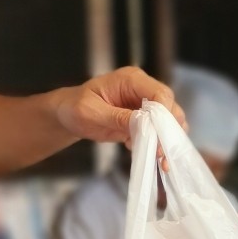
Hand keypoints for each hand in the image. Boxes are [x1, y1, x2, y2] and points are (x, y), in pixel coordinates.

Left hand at [55, 68, 185, 144]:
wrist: (68, 115)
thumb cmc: (75, 108)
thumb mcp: (91, 112)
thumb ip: (116, 117)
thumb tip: (142, 123)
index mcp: (131, 80)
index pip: (159, 93)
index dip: (165, 113)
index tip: (162, 135)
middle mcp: (142, 90)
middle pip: (169, 107)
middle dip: (168, 130)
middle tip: (162, 152)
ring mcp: (144, 105)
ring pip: (167, 121)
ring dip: (166, 140)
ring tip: (160, 159)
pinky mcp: (142, 120)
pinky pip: (157, 131)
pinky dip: (156, 144)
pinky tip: (148, 155)